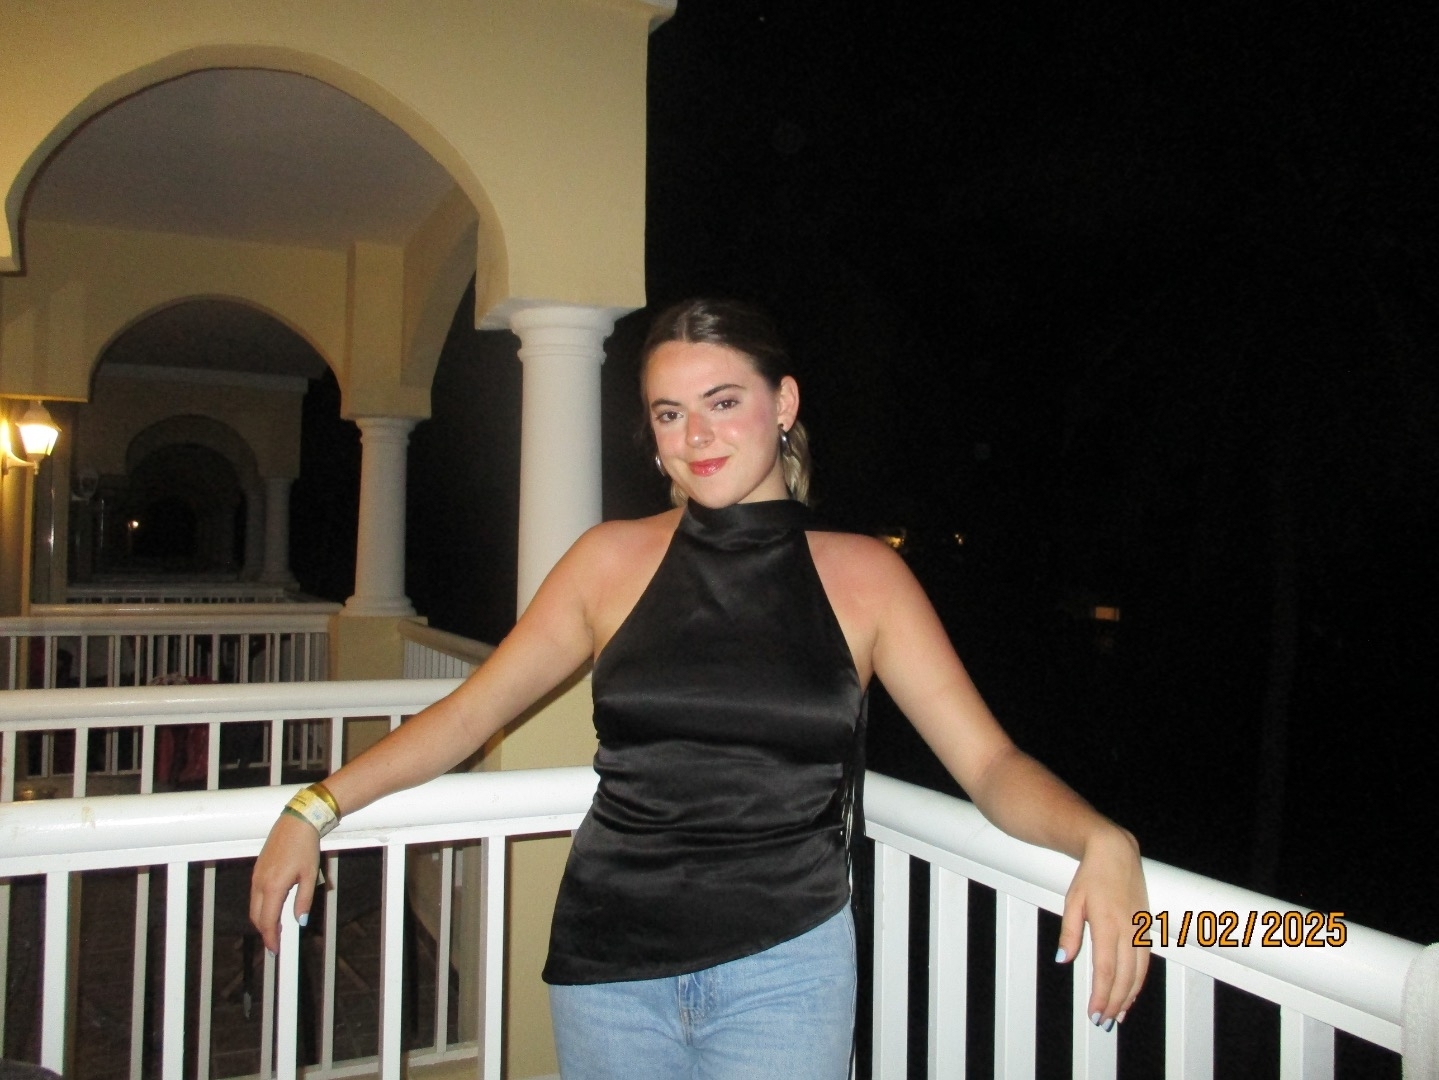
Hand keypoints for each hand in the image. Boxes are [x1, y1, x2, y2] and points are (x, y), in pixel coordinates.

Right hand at [249, 812, 320, 954]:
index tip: (276, 950)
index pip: (267, 921)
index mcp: (273, 887)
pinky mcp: (257, 870)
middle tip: (276, 943)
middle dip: (265, 932)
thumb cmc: (304, 847)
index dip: (271, 938)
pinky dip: (262, 907)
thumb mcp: (310, 876)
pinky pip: (255, 895)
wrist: (296, 823)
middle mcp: (260, 883)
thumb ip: (304, 901)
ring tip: (276, 928)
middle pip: (256, 917)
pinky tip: (273, 908)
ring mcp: (256, 876)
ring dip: (262, 920)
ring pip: (254, 906)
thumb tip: (300, 921)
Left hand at [1055, 825, 1148, 1026]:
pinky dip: (1139, 981)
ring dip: (1128, 997)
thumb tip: (1062, 960)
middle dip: (1114, 1002)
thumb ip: (1069, 932)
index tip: (1093, 1012)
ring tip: (1117, 1016)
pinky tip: (1131, 992)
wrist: (1116, 852)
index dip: (1101, 994)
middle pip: (1125, 976)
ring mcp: (1140, 929)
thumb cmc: (1090, 876)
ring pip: (1139, 972)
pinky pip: (1145, 961)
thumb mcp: (1072, 901)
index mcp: (1108, 923)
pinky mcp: (1146, 927)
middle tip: (1102, 1022)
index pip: (1106, 969)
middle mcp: (1128, 929)